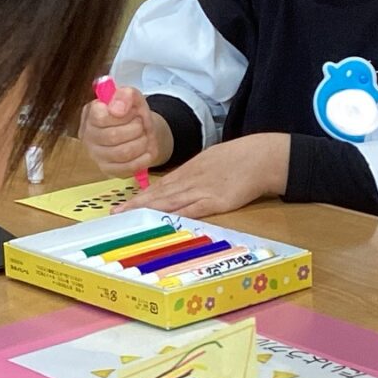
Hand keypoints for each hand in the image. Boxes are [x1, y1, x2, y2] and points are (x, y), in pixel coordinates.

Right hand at [80, 84, 169, 176]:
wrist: (142, 132)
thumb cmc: (132, 114)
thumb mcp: (132, 97)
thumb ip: (125, 95)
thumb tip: (117, 109)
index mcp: (90, 114)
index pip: (100, 117)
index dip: (123, 115)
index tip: (132, 112)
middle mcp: (88, 136)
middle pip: (113, 136)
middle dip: (135, 129)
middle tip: (141, 125)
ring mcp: (96, 155)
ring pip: (123, 153)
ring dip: (141, 143)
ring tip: (144, 136)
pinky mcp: (108, 170)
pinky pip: (128, 167)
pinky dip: (143, 158)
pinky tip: (146, 150)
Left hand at [113, 135, 289, 218]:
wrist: (261, 157)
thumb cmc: (240, 159)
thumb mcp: (211, 160)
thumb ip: (195, 174)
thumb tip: (180, 186)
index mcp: (189, 171)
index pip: (160, 187)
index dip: (140, 196)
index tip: (123, 204)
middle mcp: (191, 181)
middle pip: (159, 195)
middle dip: (136, 204)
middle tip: (116, 213)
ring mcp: (202, 191)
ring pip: (170, 202)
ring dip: (148, 210)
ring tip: (129, 216)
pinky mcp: (216, 201)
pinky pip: (192, 210)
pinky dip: (175, 215)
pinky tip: (162, 221)